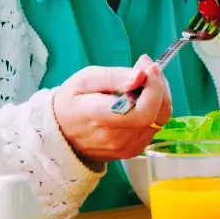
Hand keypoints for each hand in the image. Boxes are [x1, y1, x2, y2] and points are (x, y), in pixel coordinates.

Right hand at [51, 55, 172, 167]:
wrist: (60, 135)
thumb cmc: (71, 102)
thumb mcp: (84, 80)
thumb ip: (114, 77)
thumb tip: (142, 76)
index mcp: (98, 118)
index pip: (140, 111)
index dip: (153, 88)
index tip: (150, 67)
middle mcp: (115, 139)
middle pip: (155, 114)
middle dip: (159, 86)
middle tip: (148, 68)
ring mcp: (126, 148)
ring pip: (159, 119)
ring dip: (160, 95)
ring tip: (146, 79)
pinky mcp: (133, 150)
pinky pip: (154, 126)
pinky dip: (156, 107)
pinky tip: (143, 96)